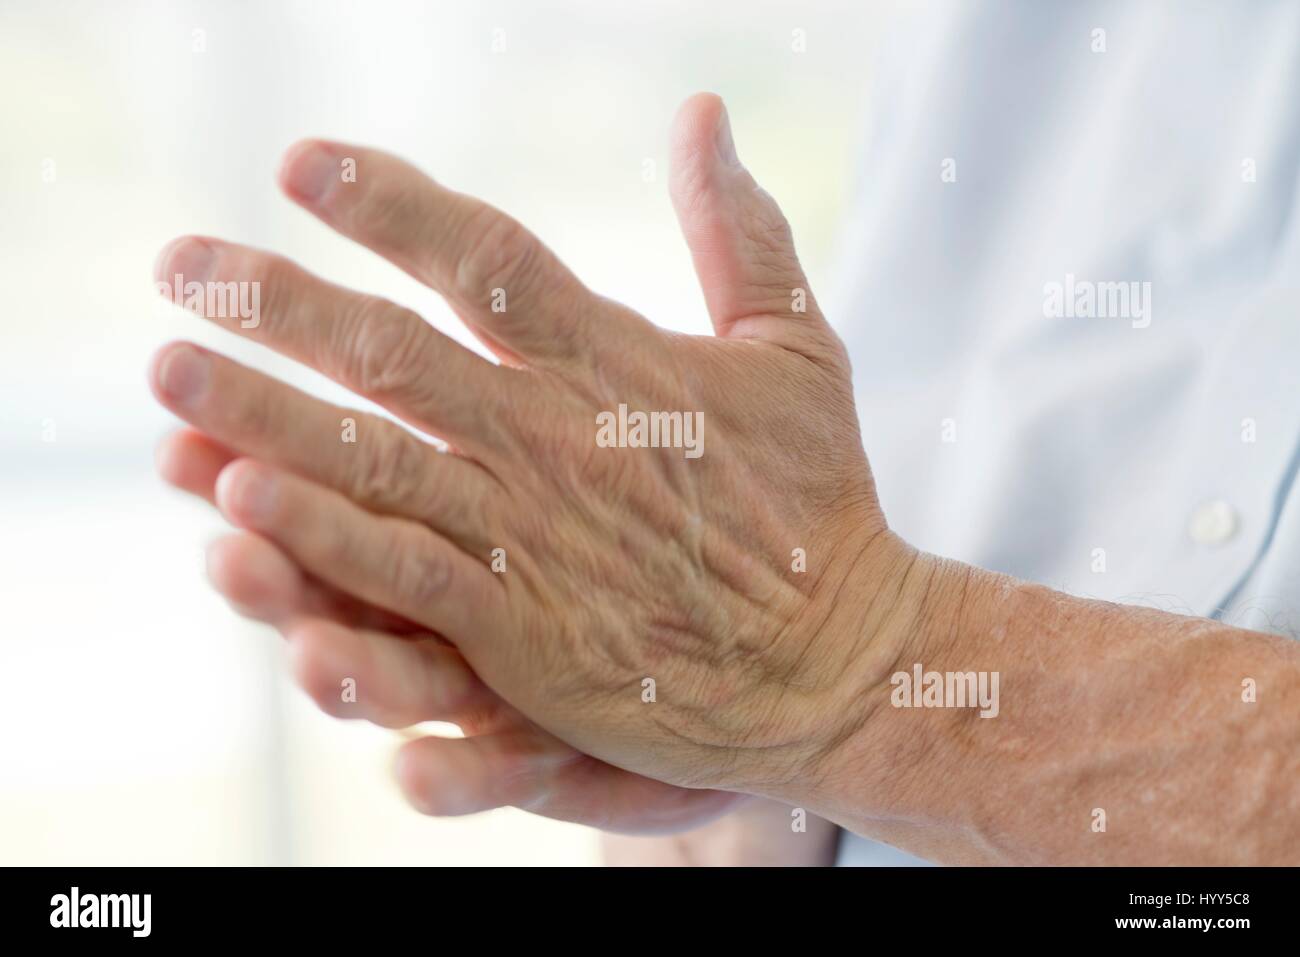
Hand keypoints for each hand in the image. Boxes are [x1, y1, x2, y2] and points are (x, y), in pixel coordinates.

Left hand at [152, 93, 912, 810]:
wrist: (842, 656)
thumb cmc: (819, 499)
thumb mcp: (798, 346)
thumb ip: (742, 228)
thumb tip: (707, 112)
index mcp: (622, 359)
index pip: (485, 255)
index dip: (389, 202)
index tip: (302, 164)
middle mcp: (564, 435)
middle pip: (396, 349)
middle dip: (277, 300)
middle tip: (178, 262)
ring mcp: (540, 535)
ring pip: (376, 458)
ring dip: (262, 410)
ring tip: (168, 371)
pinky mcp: (530, 631)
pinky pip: (408, 572)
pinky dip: (322, 534)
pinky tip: (239, 499)